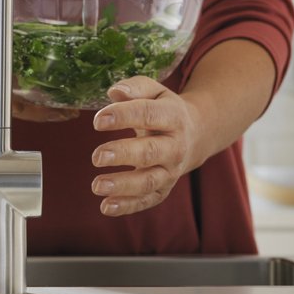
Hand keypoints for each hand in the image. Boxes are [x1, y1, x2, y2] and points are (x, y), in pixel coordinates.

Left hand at [89, 76, 206, 215]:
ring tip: (97, 185)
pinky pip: (147, 200)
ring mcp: (171, 170)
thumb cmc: (165, 109)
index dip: (123, 116)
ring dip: (123, 185)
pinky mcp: (164, 189)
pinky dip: (128, 206)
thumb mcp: (155, 91)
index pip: (147, 115)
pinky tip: (106, 206)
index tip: (98, 120)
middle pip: (150, 152)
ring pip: (149, 181)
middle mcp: (175, 146)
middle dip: (124, 154)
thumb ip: (135, 87)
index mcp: (173, 117)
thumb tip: (115, 91)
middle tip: (97, 156)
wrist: (197, 134)